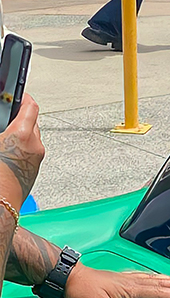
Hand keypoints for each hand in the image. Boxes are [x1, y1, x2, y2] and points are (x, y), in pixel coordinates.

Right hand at [0, 95, 43, 209]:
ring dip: (23, 132)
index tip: (20, 94)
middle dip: (22, 116)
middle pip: (33, 122)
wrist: (1, 203)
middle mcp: (34, 145)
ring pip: (33, 136)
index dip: (25, 98)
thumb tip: (4, 129)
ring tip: (7, 136)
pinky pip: (32, 150)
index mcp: (21, 135)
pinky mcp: (36, 168)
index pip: (30, 107)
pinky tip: (9, 150)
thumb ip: (2, 129)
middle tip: (9, 116)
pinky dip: (24, 145)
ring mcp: (38, 157)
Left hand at [64, 264, 169, 297]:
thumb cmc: (82, 293)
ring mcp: (128, 278)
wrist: (69, 277)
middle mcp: (132, 282)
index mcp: (129, 289)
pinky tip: (159, 276)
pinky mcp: (122, 278)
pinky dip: (157, 276)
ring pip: (155, 279)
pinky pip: (146, 276)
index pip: (156, 292)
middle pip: (160, 284)